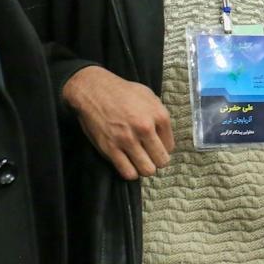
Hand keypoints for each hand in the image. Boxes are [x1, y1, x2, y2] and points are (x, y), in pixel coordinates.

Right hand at [61, 65, 174, 180]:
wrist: (94, 90)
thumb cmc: (123, 91)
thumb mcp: (149, 96)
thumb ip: (160, 115)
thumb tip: (164, 136)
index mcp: (159, 115)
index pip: (170, 146)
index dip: (164, 148)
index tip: (156, 146)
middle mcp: (145, 129)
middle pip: (161, 160)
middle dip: (157, 161)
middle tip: (149, 157)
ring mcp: (128, 140)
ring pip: (147, 170)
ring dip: (145, 168)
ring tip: (140, 162)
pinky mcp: (110, 149)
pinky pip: (128, 172)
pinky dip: (131, 173)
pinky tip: (129, 165)